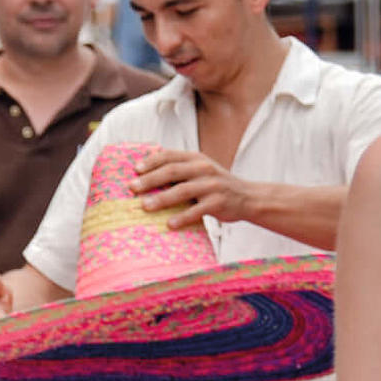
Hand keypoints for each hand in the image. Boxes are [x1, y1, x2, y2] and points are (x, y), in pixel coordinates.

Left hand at [133, 148, 255, 230]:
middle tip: (132, 188)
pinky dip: (182, 217)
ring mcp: (212, 185)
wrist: (248, 197)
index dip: (151, 161)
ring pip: (183, 190)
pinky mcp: (219, 203)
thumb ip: (179, 170)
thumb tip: (144, 175)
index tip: (135, 169)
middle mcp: (204, 168)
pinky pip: (198, 210)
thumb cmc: (215, 185)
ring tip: (145, 206)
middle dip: (150, 179)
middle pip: (172, 171)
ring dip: (162, 198)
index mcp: (196, 158)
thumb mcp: (200, 170)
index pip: (170, 155)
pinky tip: (169, 224)